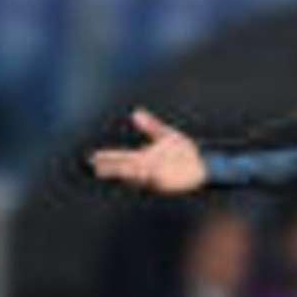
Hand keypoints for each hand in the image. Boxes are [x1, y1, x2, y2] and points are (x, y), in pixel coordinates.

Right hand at [89, 109, 206, 193]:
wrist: (203, 163)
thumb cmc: (185, 151)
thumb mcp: (166, 135)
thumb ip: (150, 125)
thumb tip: (136, 113)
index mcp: (143, 158)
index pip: (120, 158)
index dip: (107, 158)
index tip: (93, 157)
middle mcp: (145, 169)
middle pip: (123, 169)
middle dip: (111, 169)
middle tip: (96, 168)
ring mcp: (154, 177)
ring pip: (136, 177)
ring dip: (126, 173)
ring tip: (114, 170)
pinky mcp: (165, 183)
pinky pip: (152, 181)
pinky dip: (145, 177)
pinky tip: (141, 170)